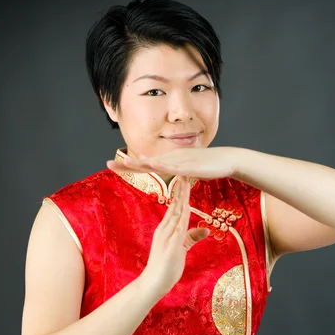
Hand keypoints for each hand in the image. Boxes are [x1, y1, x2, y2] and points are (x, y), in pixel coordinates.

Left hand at [106, 147, 240, 180]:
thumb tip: (167, 175)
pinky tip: (153, 165)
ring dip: (141, 162)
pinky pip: (175, 167)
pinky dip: (163, 166)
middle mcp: (171, 158)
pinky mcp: (190, 166)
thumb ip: (175, 172)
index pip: (144, 164)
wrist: (227, 159)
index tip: (111, 166)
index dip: (128, 166)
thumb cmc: (208, 165)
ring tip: (125, 162)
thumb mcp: (187, 169)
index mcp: (169, 161)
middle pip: (145, 162)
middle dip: (126, 164)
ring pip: (157, 163)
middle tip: (107, 164)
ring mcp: (180, 161)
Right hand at [142, 177, 209, 294]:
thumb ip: (192, 237)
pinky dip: (182, 217)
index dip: (180, 192)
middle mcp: (165, 229)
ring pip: (176, 213)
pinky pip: (178, 229)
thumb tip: (206, 229)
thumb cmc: (166, 266)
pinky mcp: (171, 246)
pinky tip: (186, 207)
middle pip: (174, 205)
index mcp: (166, 228)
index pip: (174, 206)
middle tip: (184, 172)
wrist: (153, 283)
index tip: (184, 178)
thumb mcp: (181, 248)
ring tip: (185, 183)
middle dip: (180, 189)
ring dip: (181, 198)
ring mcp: (167, 237)